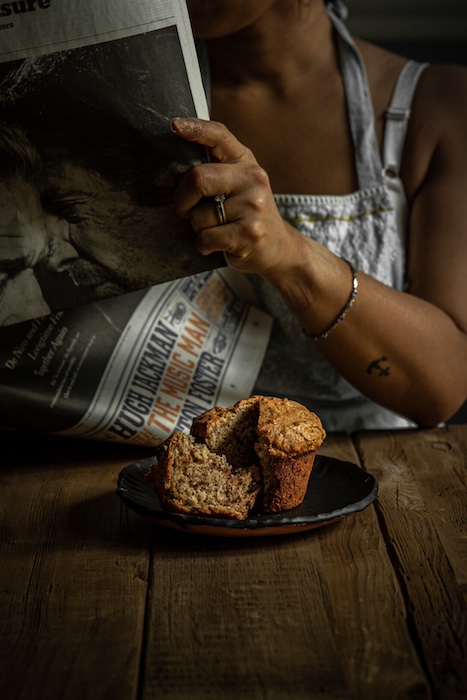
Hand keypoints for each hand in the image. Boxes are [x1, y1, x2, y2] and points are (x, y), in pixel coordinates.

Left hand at [171, 117, 305, 279]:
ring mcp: (253, 206)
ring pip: (199, 216)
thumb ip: (215, 171)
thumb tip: (174, 168)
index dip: (195, 128)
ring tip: (216, 228)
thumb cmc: (247, 214)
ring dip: (197, 228)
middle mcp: (252, 178)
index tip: (174, 126)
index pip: (219, 135)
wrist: (279, 247)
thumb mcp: (239, 185)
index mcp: (245, 161)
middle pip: (198, 179)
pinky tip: (218, 244)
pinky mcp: (249, 233)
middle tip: (186, 210)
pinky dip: (204, 245)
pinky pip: (206, 238)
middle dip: (182, 200)